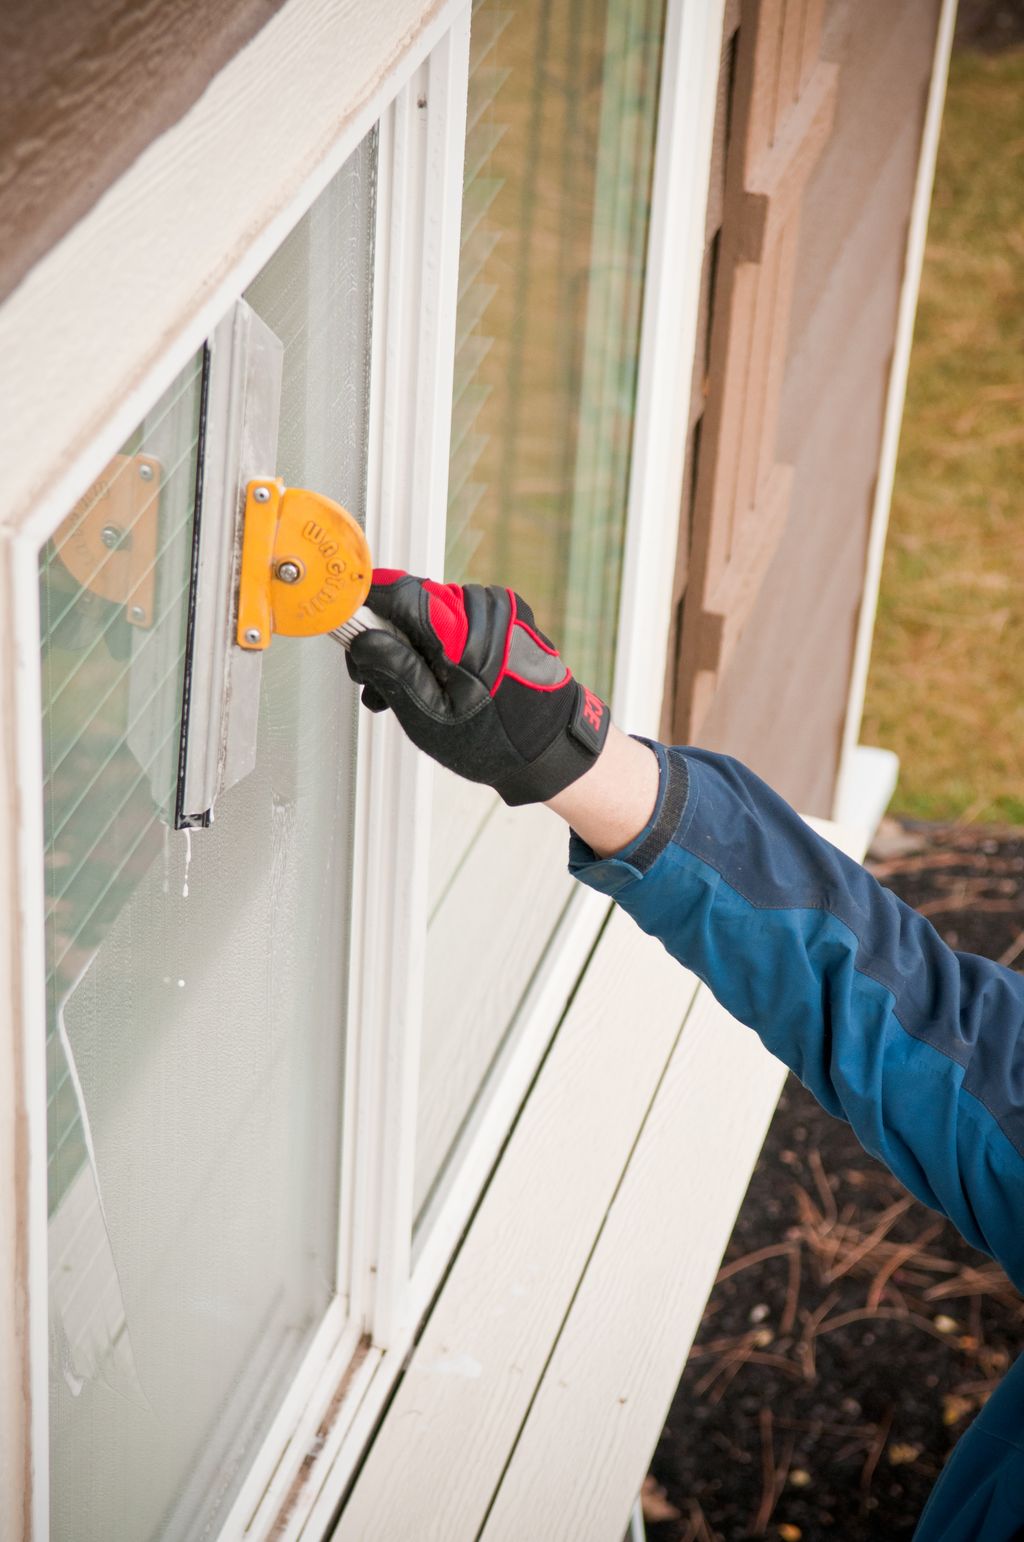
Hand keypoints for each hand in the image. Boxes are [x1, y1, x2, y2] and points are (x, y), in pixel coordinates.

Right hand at [346, 570, 610, 804]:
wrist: (550, 747)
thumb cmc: (495, 740)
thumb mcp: (431, 717)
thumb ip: (394, 671)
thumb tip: (360, 636)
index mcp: (463, 631)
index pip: (397, 591)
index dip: (362, 606)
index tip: (344, 629)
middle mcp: (482, 607)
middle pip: (408, 601)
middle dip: (383, 638)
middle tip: (377, 685)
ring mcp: (496, 608)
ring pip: (427, 611)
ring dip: (408, 646)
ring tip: (408, 693)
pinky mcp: (503, 614)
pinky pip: (453, 618)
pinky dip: (436, 643)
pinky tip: (433, 679)